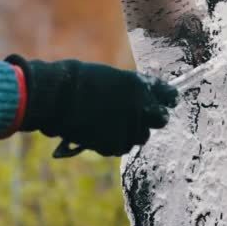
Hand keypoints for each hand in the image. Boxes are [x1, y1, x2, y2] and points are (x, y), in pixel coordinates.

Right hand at [6, 55, 177, 156]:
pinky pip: (121, 147)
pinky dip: (112, 143)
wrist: (57, 98)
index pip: (169, 95)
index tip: (168, 102)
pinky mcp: (115, 144)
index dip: (168, 99)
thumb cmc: (78, 82)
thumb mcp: (111, 78)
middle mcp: (140, 107)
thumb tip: (144, 101)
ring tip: (110, 124)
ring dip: (130, 132)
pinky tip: (98, 133)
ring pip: (140, 137)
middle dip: (152, 119)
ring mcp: (129, 127)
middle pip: (160, 120)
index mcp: (139, 86)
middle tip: (140, 118)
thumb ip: (131, 91)